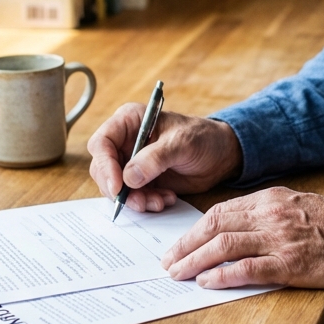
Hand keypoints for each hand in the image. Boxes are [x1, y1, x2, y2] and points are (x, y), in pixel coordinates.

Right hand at [86, 105, 242, 212]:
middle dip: (119, 189)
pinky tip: (166, 199)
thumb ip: (155, 158)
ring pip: (116, 188)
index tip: (118, 187)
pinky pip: (132, 197)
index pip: (102, 143)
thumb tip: (129, 178)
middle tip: (140, 202)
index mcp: (130, 121)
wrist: (221, 155)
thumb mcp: (182, 143)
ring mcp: (131, 162)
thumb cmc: (203, 138)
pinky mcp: (141, 181)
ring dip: (135, 200)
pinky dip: (146, 203)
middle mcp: (125, 141)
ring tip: (160, 201)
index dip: (104, 165)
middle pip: (103, 169)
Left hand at [160, 187, 323, 289]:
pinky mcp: (290, 263)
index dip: (195, 229)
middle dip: (186, 245)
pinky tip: (207, 282)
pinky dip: (223, 275)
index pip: (221, 211)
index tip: (179, 244)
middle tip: (168, 261)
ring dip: (195, 260)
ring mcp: (279, 239)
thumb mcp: (299, 205)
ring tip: (178, 274)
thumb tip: (238, 229)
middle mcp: (271, 215)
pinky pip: (248, 268)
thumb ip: (269, 214)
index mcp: (271, 199)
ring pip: (224, 245)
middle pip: (215, 225)